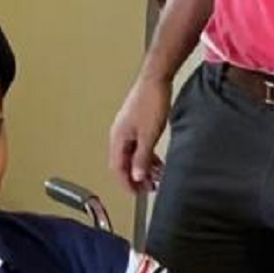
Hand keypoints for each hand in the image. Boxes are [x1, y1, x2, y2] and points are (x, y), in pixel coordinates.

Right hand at [108, 74, 169, 191]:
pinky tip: (156, 163)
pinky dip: (146, 158)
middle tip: (147, 188)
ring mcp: (127, 130)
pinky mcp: (136, 125)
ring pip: (131, 156)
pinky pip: (138, 148)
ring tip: (154, 178)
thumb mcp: (149, 136)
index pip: (117, 168)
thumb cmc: (151, 101)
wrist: (156, 79)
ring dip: (142, 169)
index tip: (137, 193)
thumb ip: (142, 158)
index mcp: (118, 138)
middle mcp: (119, 135)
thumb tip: (137, 176)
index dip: (126, 183)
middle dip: (135, 178)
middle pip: (123, 164)